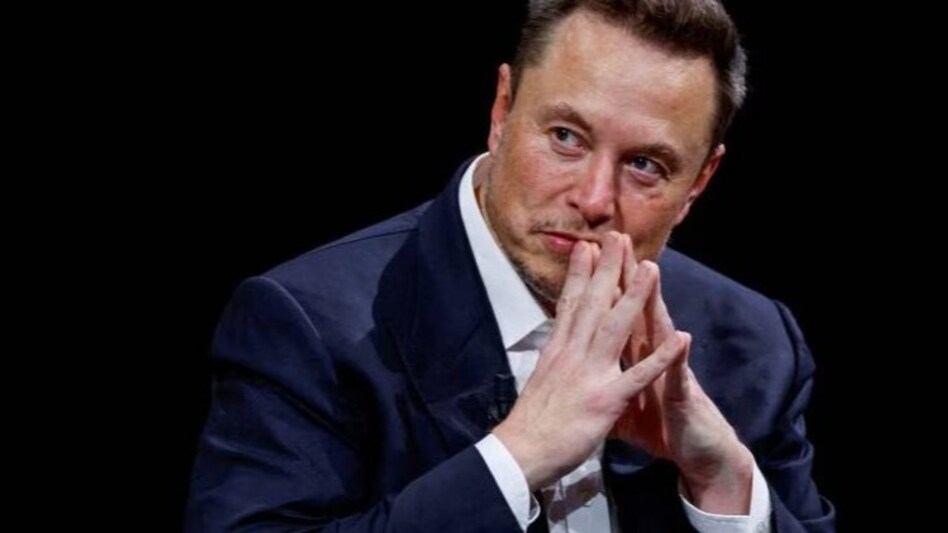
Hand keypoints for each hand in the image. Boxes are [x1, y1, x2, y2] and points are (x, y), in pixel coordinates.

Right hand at [492, 232, 688, 490]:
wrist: (520, 454)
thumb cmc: (527, 426)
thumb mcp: (538, 383)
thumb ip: (552, 363)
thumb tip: (552, 350)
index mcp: (556, 352)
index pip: (570, 305)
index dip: (579, 274)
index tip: (588, 247)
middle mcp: (571, 354)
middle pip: (592, 303)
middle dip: (607, 268)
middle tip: (619, 236)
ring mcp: (589, 374)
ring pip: (616, 326)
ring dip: (635, 295)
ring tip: (652, 268)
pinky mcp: (605, 399)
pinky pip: (639, 375)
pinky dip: (661, 356)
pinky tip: (680, 338)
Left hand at [612, 238, 754, 513]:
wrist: (697, 453)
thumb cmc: (660, 426)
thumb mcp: (622, 402)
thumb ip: (605, 379)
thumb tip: (582, 369)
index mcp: (632, 355)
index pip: (612, 312)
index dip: (598, 284)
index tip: (585, 253)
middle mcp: (652, 355)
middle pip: (635, 308)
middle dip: (624, 275)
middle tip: (616, 239)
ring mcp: (670, 370)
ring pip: (660, 330)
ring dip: (655, 301)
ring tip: (651, 269)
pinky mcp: (683, 396)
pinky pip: (680, 376)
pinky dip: (679, 359)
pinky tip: (682, 339)